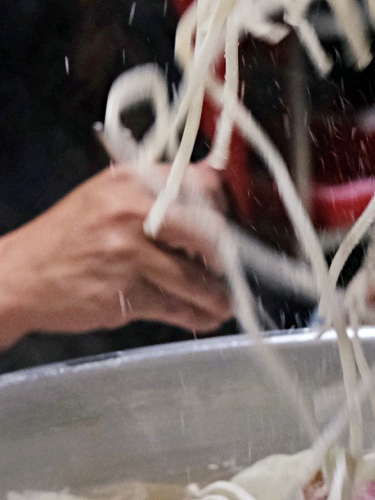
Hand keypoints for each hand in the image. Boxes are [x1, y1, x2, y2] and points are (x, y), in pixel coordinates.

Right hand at [0, 163, 233, 348]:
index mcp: (131, 182)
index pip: (202, 185)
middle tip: (228, 269)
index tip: (226, 226)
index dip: (221, 210)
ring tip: (224, 302)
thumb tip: (212, 188)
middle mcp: (132, 213)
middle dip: (225, 257)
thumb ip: (156, 194)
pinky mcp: (126, 294)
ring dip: (218, 296)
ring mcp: (129, 255)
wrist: (18, 277)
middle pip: (209, 233)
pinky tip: (205, 316)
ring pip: (196, 279)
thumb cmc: (66, 239)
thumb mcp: (107, 198)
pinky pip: (176, 307)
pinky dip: (197, 315)